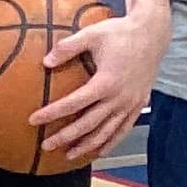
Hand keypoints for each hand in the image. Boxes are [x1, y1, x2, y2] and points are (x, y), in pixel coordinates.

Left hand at [33, 3, 165, 165]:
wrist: (152, 34)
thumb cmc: (119, 32)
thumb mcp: (92, 34)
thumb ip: (67, 47)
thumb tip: (44, 61)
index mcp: (106, 82)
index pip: (74, 103)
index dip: (53, 113)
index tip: (33, 120)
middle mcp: (120, 97)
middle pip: (89, 124)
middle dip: (66, 136)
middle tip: (46, 145)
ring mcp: (131, 103)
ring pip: (107, 132)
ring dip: (87, 145)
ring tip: (68, 154)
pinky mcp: (139, 104)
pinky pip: (124, 129)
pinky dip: (111, 142)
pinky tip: (99, 152)